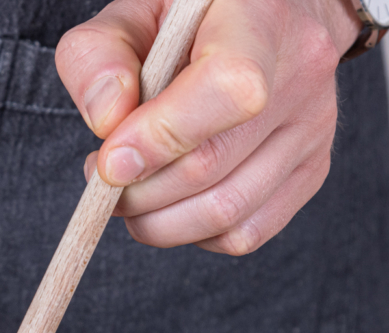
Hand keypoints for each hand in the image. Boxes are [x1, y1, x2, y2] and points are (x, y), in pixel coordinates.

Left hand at [56, 0, 361, 254]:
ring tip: (129, 192)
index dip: (159, 138)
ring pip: (225, 212)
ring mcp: (312, 129)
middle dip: (135, 191)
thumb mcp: (132, 14)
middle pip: (209, 167)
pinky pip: (243, 233)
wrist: (267, 17)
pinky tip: (170, 203)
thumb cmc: (189, 19)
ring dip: (155, 221)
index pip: (228, 91)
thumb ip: (98, 57)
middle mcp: (301, 75)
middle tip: (103, 177)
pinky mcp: (310, 172)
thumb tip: (107, 124)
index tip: (108, 160)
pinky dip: (191, 233)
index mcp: (259, 20)